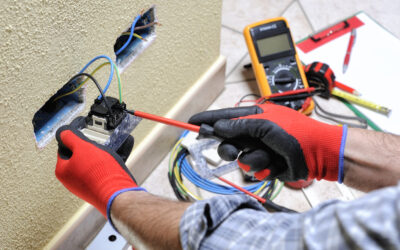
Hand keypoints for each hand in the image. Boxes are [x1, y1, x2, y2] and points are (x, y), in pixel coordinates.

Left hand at [55, 125, 143, 218]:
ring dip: (99, 157)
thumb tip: (63, 132)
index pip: (64, 148)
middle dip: (89, 149)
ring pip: (91, 164)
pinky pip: (100, 172)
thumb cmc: (99, 173)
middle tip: (98, 144)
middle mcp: (71, 181)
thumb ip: (71, 137)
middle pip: (78, 157)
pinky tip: (113, 163)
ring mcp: (85, 186)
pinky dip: (106, 166)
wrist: (117, 194)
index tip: (83, 134)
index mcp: (63, 171)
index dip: (74, 139)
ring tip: (108, 154)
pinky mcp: (98, 189)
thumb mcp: (83, 147)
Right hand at [189, 103, 346, 181]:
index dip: (208, 119)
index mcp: (254, 117)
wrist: (318, 153)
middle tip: (234, 151)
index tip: (192, 121)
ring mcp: (260, 149)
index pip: (225, 117)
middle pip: (227, 141)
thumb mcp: (265, 125)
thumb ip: (239, 126)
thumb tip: (218, 126)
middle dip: (229, 148)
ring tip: (268, 157)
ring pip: (240, 158)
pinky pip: (253, 169)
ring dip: (253, 160)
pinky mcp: (266, 164)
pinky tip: (275, 165)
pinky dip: (263, 168)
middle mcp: (255, 132)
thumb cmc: (296, 133)